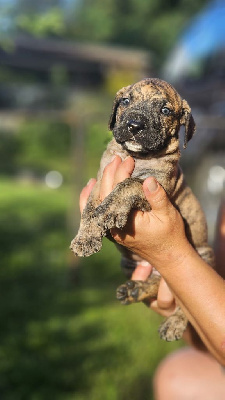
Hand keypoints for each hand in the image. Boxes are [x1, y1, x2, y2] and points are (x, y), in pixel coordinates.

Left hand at [79, 156, 176, 317]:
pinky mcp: (111, 230)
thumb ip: (157, 198)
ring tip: (107, 167)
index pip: (117, 191)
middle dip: (110, 174)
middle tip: (117, 158)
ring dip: (99, 184)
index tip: (128, 160)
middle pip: (104, 195)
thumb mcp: (167, 215)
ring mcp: (110, 230)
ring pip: (95, 204)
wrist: (169, 258)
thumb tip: (148, 180)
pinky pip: (95, 213)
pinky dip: (90, 199)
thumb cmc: (170, 236)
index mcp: (125, 222)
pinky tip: (91, 186)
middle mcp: (113, 227)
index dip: (121, 173)